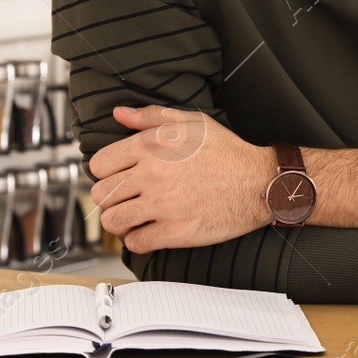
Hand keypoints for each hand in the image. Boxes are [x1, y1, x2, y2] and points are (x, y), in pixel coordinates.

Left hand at [88, 105, 274, 253]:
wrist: (258, 182)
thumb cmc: (227, 152)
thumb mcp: (191, 122)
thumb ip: (151, 116)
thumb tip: (120, 113)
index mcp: (151, 147)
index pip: (99, 165)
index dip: (104, 172)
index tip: (116, 176)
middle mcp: (152, 176)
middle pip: (102, 194)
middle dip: (110, 197)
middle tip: (124, 198)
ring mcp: (162, 206)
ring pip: (113, 221)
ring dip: (119, 221)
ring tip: (132, 217)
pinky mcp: (174, 232)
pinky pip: (136, 243)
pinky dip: (137, 240)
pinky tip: (148, 231)